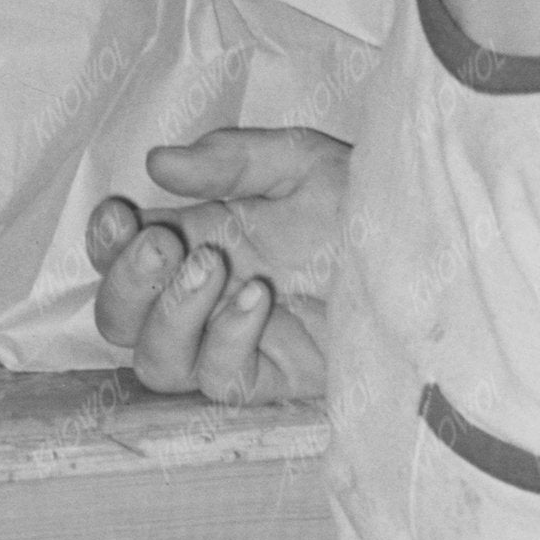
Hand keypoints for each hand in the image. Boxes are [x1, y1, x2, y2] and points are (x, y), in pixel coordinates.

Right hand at [88, 130, 349, 405]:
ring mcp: (233, 343)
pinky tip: (258, 296)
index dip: (104, 242)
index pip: (120, 255)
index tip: (121, 214)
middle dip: (127, 282)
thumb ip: (231, 159)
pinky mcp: (272, 378)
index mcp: (200, 238)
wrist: (435, 254)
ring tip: (212, 266)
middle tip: (166, 243)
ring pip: (156, 361)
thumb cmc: (371, 206)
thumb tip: (159, 163)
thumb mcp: (301, 163)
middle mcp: (205, 297)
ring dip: (168, 314)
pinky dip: (225, 337)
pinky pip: (218, 379)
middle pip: (119, 318)